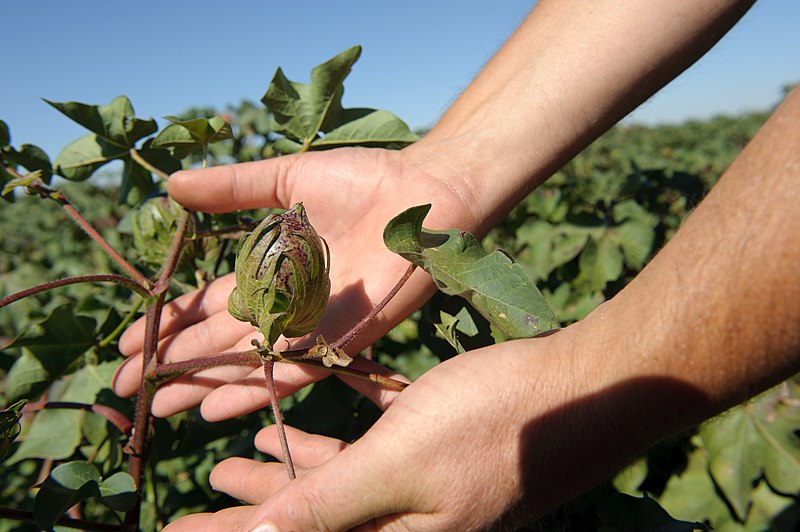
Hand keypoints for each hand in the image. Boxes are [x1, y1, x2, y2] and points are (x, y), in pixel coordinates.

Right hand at [112, 145, 478, 419]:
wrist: (425, 193)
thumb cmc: (364, 180)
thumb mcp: (284, 178)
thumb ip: (231, 188)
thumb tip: (169, 186)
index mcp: (271, 270)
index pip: (208, 305)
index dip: (171, 323)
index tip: (129, 342)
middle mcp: (286, 304)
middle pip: (219, 339)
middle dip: (174, 361)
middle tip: (124, 385)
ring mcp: (313, 324)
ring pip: (248, 362)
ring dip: (203, 384)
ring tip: (160, 404)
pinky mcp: (343, 339)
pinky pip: (293, 370)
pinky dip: (254, 389)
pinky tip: (215, 408)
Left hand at [162, 329, 605, 530]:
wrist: (586, 392)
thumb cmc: (493, 425)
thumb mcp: (397, 466)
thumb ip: (323, 506)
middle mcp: (410, 526)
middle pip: (311, 523)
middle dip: (251, 512)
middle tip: (200, 495)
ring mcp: (426, 493)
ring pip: (336, 490)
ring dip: (287, 475)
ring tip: (236, 463)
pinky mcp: (438, 456)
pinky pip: (370, 458)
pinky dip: (333, 446)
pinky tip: (304, 425)